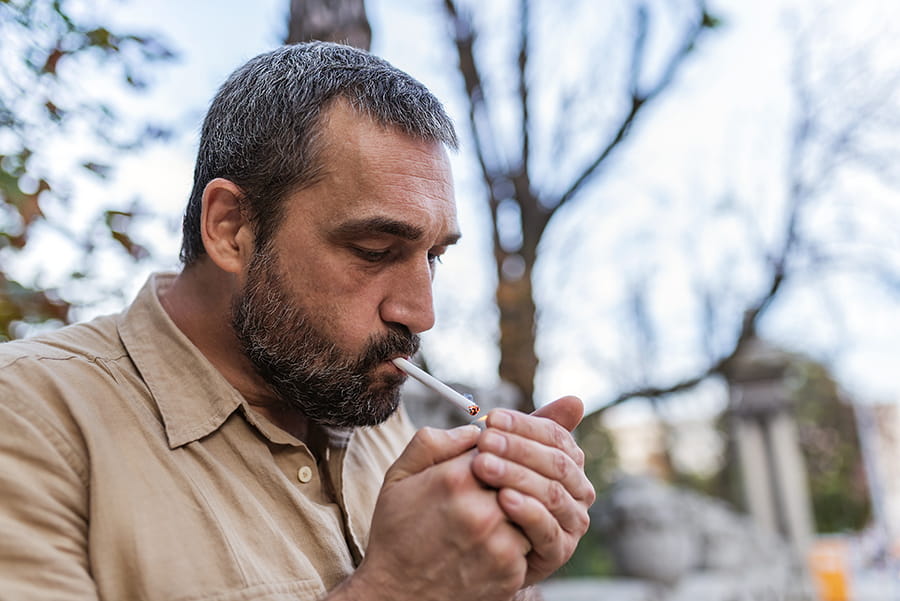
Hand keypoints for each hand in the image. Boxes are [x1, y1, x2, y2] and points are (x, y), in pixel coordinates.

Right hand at [339, 425, 531, 600]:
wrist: (396, 595)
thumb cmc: (397, 532)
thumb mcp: (399, 476)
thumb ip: (432, 442)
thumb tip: (473, 429)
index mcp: (455, 479)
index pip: (498, 445)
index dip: (492, 452)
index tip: (484, 461)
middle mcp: (481, 510)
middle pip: (519, 475)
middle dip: (508, 478)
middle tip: (490, 488)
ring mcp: (499, 543)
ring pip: (531, 507)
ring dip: (519, 507)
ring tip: (491, 515)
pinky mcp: (510, 571)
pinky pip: (531, 540)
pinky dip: (518, 538)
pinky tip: (492, 542)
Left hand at [470, 396, 595, 585]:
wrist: (477, 545)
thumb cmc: (491, 491)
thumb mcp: (505, 457)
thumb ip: (531, 430)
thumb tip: (575, 401)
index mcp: (569, 462)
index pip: (555, 435)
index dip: (523, 425)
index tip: (491, 418)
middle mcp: (578, 491)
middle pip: (555, 462)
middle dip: (517, 449)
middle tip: (484, 440)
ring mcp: (572, 522)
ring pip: (551, 493)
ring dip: (517, 476)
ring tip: (484, 466)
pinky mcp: (559, 550)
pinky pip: (546, 528)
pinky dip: (526, 511)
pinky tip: (502, 499)